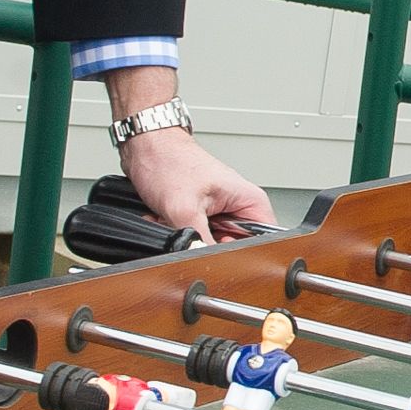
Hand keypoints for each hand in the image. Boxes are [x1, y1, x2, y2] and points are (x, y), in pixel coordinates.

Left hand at [120, 123, 272, 238]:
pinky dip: (179, 232)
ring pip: (211, 242)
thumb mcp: (184, 208)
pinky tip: (168, 218)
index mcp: (249, 201)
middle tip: (190, 227)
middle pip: (234, 247)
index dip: (239, 252)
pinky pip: (196, 235)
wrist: (147, 148)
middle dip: (206, 243)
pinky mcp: (202, 214)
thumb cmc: (169, 161)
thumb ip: (199, 241)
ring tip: (175, 218)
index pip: (263, 242)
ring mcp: (220, 211)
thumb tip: (204, 261)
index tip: (216, 245)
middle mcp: (239, 206)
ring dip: (189, 237)